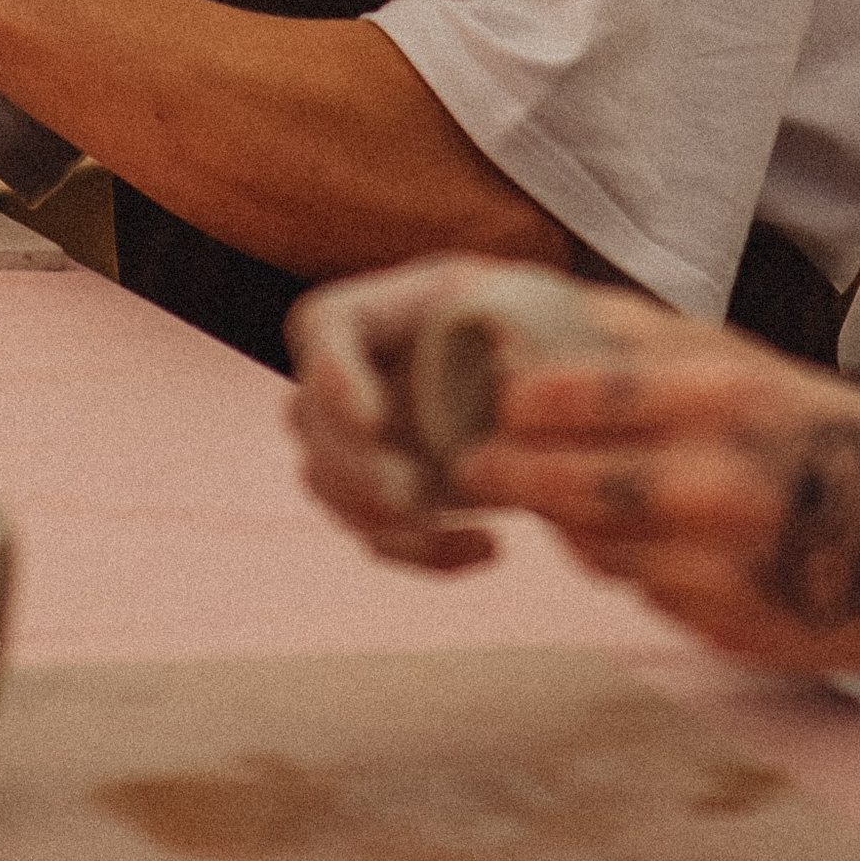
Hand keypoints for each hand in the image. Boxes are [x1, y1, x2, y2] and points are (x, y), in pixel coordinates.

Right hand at [284, 254, 536, 572]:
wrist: (548, 380)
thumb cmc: (536, 323)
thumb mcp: (534, 306)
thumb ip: (519, 329)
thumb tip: (514, 375)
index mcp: (376, 308)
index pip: (323, 327)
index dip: (335, 376)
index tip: (375, 419)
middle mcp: (346, 373)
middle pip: (311, 418)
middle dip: (354, 467)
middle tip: (408, 496)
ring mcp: (351, 440)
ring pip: (328, 485)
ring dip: (384, 520)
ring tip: (468, 533)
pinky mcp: (378, 497)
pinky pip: (377, 537)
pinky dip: (428, 553)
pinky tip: (491, 547)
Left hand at [289, 261, 859, 684]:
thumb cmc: (835, 439)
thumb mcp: (749, 368)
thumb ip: (639, 348)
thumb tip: (518, 314)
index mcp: (721, 393)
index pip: (567, 393)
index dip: (512, 400)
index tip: (488, 396)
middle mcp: (716, 477)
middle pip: (558, 480)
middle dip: (507, 473)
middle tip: (476, 464)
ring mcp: (720, 560)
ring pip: (590, 543)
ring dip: (570, 525)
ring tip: (572, 501)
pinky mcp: (726, 624)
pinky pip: (643, 589)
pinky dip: (637, 569)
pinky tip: (672, 550)